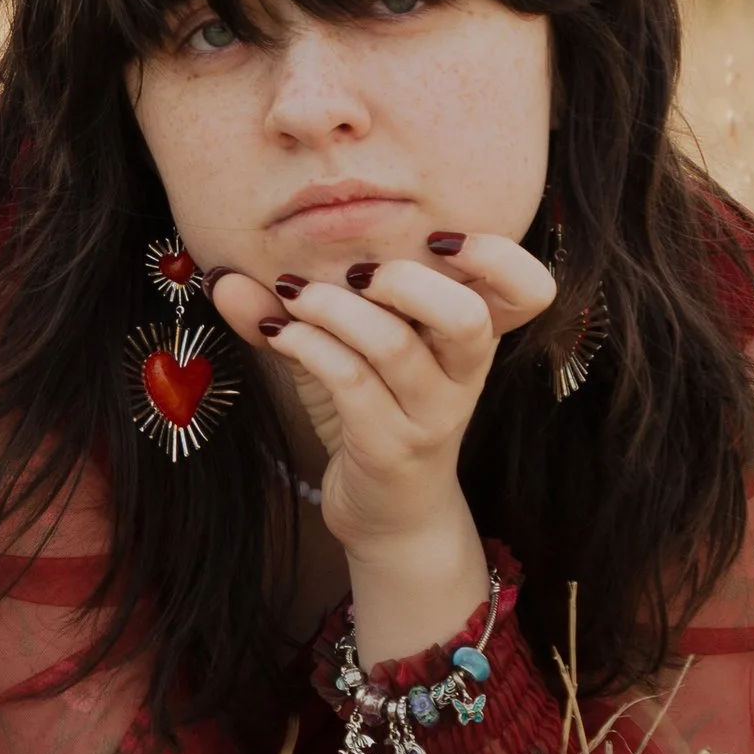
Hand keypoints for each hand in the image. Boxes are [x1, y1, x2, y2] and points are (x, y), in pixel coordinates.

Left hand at [209, 235, 555, 663]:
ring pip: (392, 346)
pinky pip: (350, 383)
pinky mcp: (391, 449)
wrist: (388, 515)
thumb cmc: (374, 413)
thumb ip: (299, 307)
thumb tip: (223, 274)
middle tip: (354, 272)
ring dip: (330, 310)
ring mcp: (431, 416)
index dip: (497, 256)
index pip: (529, 291)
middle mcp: (464, 376)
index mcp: (472, 339)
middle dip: (403, 280)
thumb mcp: (346, 351)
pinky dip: (307, 347)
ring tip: (291, 296)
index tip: (436, 238)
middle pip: (467, 316)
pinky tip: (276, 334)